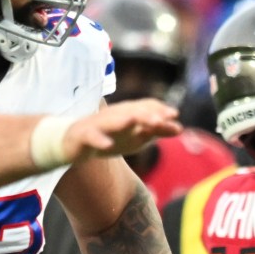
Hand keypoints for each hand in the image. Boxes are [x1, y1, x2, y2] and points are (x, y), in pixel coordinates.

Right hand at [65, 100, 181, 161]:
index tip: (174, 114)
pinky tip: (107, 145)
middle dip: (145, 115)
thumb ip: (156, 132)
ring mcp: (98, 125)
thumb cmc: (109, 137)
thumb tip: (180, 128)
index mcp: (126, 114)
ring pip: (110, 121)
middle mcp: (113, 116)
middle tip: (160, 121)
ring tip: (133, 122)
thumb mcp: (135, 137)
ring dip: (122, 121)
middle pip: (130, 113)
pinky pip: (91, 138)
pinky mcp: (83, 136)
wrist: (74, 143)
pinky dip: (99, 141)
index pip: (144, 107)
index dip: (158, 110)